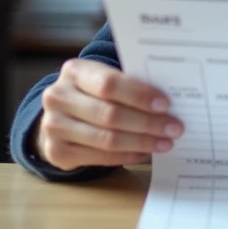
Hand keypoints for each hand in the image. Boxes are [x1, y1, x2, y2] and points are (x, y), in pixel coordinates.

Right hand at [32, 59, 183, 171]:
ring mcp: (53, 126)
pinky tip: (144, 152)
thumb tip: (168, 101)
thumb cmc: (93, 93)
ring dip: (141, 142)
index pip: (109, 83)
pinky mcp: (56, 152)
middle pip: (110, 114)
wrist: (61, 115)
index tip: (166, 104)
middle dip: (147, 122)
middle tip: (174, 128)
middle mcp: (57, 97)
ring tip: (165, 143)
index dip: (139, 95)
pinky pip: (100, 158)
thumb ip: (129, 84)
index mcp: (74, 71)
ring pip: (106, 139)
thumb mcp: (103, 79)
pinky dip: (127, 156)